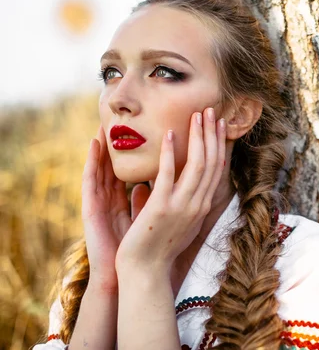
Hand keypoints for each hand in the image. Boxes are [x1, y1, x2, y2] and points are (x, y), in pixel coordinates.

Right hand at [81, 125, 150, 289]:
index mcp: (126, 200)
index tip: (144, 128)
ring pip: (102, 167)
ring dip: (103, 144)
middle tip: (123, 118)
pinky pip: (91, 180)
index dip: (136, 150)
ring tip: (105, 121)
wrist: (130, 274)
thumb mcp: (147, 219)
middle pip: (116, 164)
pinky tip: (94, 144)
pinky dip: (92, 161)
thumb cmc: (140, 248)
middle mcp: (112, 198)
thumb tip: (153, 184)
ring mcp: (101, 202)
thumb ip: (146, 201)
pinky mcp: (92, 208)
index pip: (133, 169)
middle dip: (120, 143)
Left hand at [115, 108, 226, 274]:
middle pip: (211, 162)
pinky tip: (169, 134)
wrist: (146, 270)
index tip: (218, 124)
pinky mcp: (162, 207)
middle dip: (212, 134)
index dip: (219, 144)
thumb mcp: (181, 220)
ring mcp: (182, 205)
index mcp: (202, 205)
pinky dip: (170, 153)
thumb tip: (181, 179)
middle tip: (211, 111)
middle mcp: (197, 204)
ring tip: (196, 115)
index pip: (216, 169)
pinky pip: (168, 175)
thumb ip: (185, 199)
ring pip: (196, 164)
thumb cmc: (160, 246)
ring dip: (197, 137)